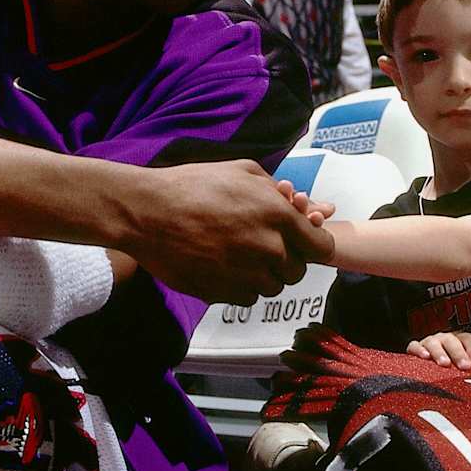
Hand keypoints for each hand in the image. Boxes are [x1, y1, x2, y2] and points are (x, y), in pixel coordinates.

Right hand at [124, 160, 333, 304]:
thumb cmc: (193, 186)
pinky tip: (225, 268)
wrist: (148, 213)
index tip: (303, 243)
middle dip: (286, 260)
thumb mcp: (242, 172)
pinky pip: (248, 298)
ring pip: (273, 287)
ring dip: (264, 276)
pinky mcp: (222, 293)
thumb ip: (277, 191)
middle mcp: (267, 248)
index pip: (321, 247)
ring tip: (241, 256)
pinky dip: (241, 287)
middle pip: (298, 271)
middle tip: (264, 247)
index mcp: (278, 215)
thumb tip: (301, 206)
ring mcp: (245, 274)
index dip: (313, 245)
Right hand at [407, 331, 470, 369]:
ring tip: (445, 363)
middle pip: (452, 341)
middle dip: (458, 353)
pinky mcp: (415, 348)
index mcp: (460, 341)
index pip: (469, 339)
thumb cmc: (452, 371)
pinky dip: (419, 350)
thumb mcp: (464, 370)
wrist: (429, 373)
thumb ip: (470, 370)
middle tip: (464, 366)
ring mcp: (429, 342)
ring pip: (434, 343)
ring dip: (440, 352)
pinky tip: (425, 357)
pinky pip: (415, 346)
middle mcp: (445, 339)